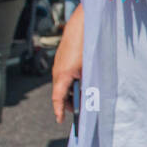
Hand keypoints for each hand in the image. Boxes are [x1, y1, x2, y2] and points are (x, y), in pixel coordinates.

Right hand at [52, 5, 83, 123]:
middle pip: (60, 92)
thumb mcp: (89, 70)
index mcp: (63, 76)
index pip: (58, 98)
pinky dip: (70, 82)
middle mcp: (57, 71)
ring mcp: (58, 64)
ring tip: (82, 97)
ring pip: (63, 83)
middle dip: (68, 102)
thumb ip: (87, 84)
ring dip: (71, 91)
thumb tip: (87, 96)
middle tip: (78, 110)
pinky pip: (64, 75)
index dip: (59, 111)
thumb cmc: (86, 47)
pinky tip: (81, 82)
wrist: (81, 26)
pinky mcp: (62, 59)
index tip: (60, 120)